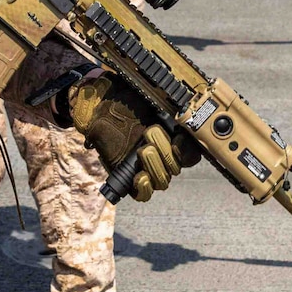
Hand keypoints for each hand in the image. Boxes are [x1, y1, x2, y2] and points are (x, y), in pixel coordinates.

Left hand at [64, 77, 198, 201]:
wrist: (100, 109)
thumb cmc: (126, 100)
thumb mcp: (149, 97)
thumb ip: (167, 103)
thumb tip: (183, 102)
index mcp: (174, 138)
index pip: (191, 154)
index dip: (186, 150)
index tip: (178, 138)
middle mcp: (164, 156)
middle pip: (176, 167)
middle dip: (165, 151)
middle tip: (150, 132)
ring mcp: (148, 169)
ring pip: (163, 181)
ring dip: (155, 166)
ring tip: (143, 149)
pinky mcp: (130, 180)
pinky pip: (144, 194)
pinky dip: (145, 188)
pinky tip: (140, 177)